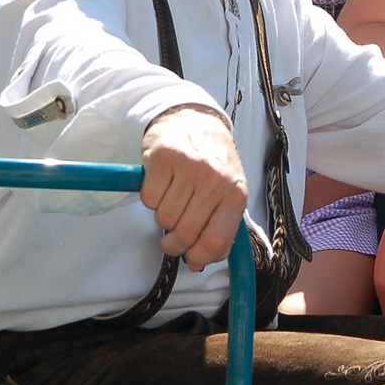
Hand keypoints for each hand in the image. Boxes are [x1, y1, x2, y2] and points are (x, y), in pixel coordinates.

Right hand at [140, 105, 247, 271]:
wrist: (195, 120)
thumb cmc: (213, 161)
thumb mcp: (228, 193)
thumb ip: (218, 229)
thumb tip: (197, 263)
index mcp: (235, 194)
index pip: (215, 242)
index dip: (198, 257)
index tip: (190, 258)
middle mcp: (214, 180)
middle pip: (185, 234)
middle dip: (173, 244)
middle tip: (171, 239)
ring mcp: (189, 167)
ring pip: (164, 218)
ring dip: (163, 217)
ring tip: (172, 201)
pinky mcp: (164, 157)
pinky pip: (149, 198)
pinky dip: (151, 197)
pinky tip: (162, 184)